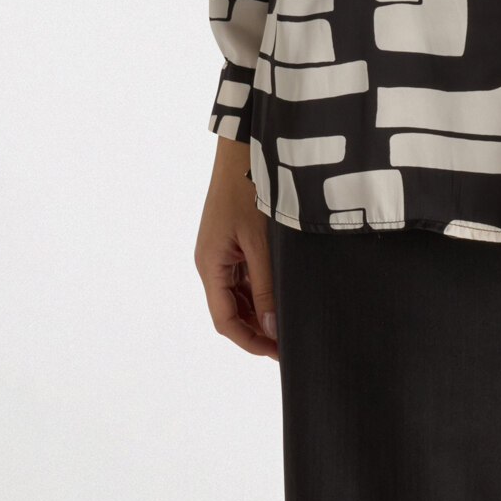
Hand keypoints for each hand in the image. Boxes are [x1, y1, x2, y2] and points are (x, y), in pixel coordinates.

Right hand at [194, 136, 277, 358]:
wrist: (244, 146)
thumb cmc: (249, 188)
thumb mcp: (260, 242)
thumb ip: (264, 287)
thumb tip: (270, 329)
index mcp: (210, 265)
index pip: (225, 320)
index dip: (250, 341)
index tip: (278, 353)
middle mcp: (212, 261)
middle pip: (230, 310)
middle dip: (257, 329)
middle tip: (289, 342)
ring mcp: (222, 250)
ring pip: (239, 294)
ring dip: (260, 310)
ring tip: (290, 320)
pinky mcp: (233, 239)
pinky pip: (244, 274)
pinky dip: (261, 288)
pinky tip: (283, 293)